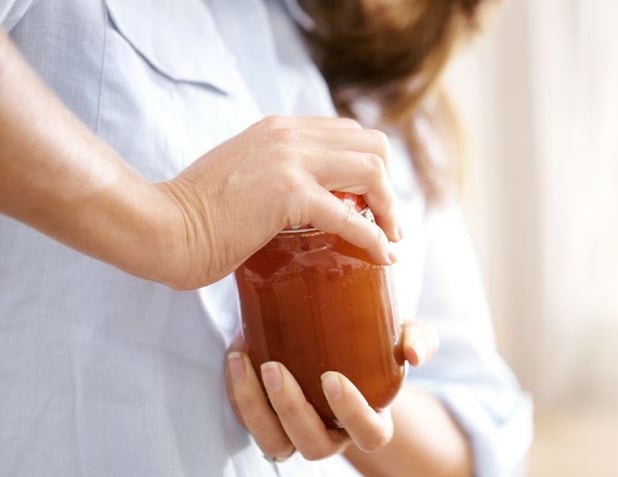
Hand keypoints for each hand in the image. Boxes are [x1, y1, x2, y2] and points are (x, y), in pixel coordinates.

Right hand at [155, 116, 399, 289]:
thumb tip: (297, 200)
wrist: (160, 227)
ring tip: (390, 239)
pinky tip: (382, 256)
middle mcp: (289, 135)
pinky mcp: (288, 194)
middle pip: (372, 144)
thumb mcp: (242, 175)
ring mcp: (290, 161)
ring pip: (372, 170)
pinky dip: (375, 238)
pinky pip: (351, 215)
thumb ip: (272, 173)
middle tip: (388, 221)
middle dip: (389, 184)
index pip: (348, 133)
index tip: (374, 201)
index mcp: (279, 129)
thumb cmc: (195, 213)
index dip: (371, 166)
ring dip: (390, 208)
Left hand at [224, 321, 438, 461]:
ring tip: (243, 363)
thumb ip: (418, 340)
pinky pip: (250, 423)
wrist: (338, 338)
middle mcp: (333, 435)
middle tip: (276, 367)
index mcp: (370, 421)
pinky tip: (236, 356)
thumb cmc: (376, 343)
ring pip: (275, 443)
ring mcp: (298, 433)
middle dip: (291, 410)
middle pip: (314, 445)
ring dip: (255, 407)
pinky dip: (239, 395)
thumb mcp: (402, 335)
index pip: (369, 434)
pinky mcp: (269, 420)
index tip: (332, 377)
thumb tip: (416, 354)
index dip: (351, 413)